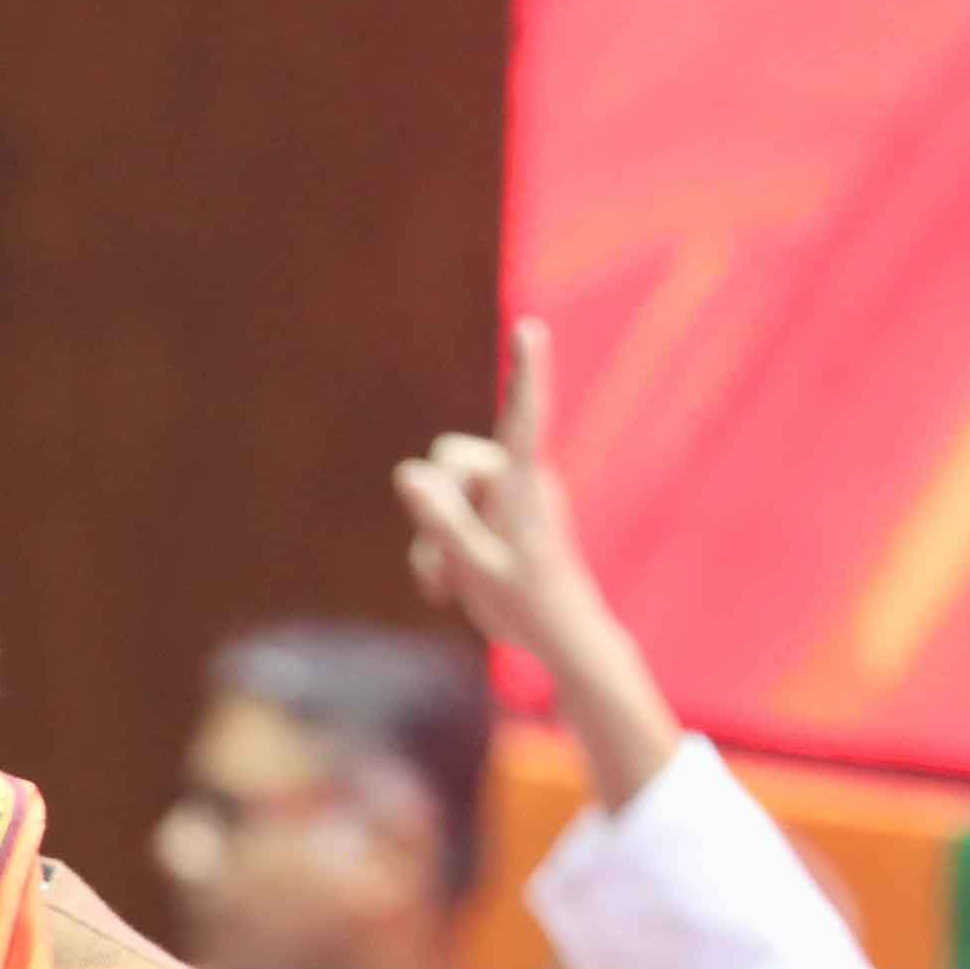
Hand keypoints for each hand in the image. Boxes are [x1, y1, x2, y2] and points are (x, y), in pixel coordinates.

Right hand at [393, 319, 682, 802]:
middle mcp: (519, 480)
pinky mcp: (499, 515)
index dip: (524, 372)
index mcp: (525, 487)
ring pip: (444, 492)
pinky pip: (454, 515)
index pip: (525, 417)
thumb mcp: (474, 568)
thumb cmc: (528, 606)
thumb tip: (407, 473)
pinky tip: (448, 587)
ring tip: (445, 587)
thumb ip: (441, 520)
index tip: (530, 329)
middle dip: (431, 507)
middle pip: (451, 459)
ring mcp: (508, 496)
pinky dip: (442, 549)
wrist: (562, 639)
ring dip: (432, 540)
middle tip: (438, 571)